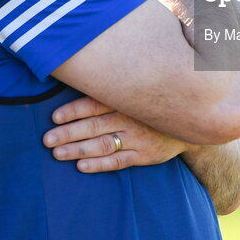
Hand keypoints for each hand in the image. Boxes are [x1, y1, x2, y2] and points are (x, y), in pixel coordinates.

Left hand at [42, 95, 188, 172]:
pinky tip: (81, 166)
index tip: (55, 117)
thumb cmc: (155, 101)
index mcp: (127, 99)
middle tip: (47, 140)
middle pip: (94, 126)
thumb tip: (84, 73)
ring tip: (57, 153)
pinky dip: (99, 164)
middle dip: (68, 133)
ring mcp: (138, 138)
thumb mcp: (140, 88)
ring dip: (78, 149)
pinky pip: (119, 162)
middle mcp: (131, 118)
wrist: (192, 118)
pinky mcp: (145, 155)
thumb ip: (116, 86)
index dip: (74, 110)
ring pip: (103, 144)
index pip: (96, 104)